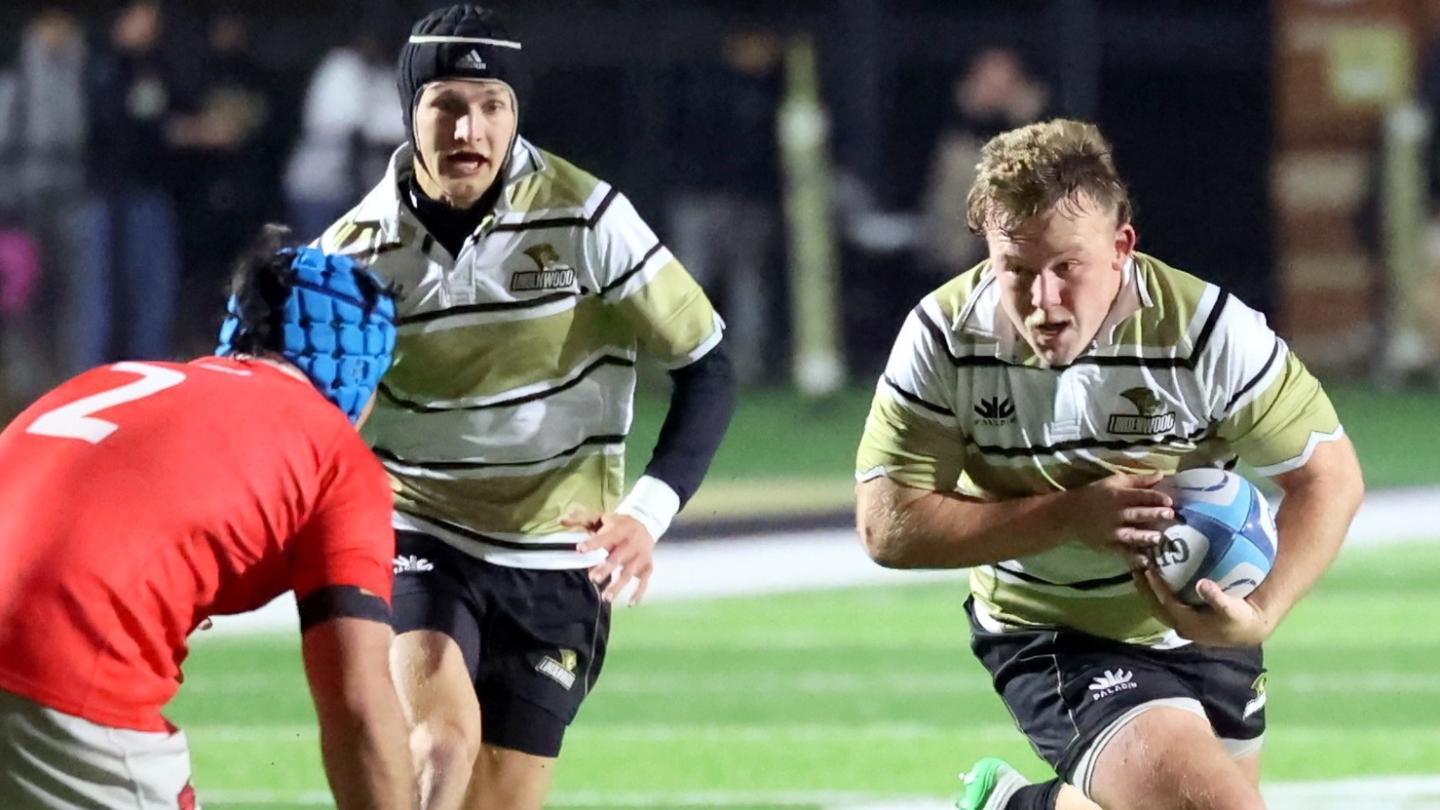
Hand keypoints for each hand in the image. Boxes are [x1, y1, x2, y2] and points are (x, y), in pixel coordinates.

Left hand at [563, 509, 656, 605]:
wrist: (645, 524)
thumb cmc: (617, 524)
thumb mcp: (601, 518)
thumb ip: (582, 519)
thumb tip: (561, 521)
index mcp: (618, 530)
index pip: (605, 537)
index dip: (593, 543)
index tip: (580, 549)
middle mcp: (630, 544)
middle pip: (618, 557)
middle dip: (606, 568)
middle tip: (593, 578)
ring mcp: (640, 556)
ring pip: (629, 572)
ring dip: (618, 585)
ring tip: (606, 597)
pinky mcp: (647, 566)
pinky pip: (644, 581)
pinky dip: (639, 592)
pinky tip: (631, 603)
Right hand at [1065, 471, 1174, 556]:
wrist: (1070, 513)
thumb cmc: (1095, 494)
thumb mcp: (1114, 482)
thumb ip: (1138, 480)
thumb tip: (1161, 475)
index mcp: (1118, 496)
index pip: (1140, 495)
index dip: (1155, 497)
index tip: (1170, 501)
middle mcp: (1116, 514)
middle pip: (1137, 514)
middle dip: (1153, 514)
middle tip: (1170, 515)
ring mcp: (1111, 531)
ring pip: (1130, 534)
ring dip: (1144, 536)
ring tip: (1157, 537)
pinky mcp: (1107, 545)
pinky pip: (1122, 551)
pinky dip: (1133, 557)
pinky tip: (1145, 561)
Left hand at [1132, 567, 1275, 646]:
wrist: (1248, 631)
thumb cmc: (1240, 619)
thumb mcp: (1231, 609)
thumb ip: (1217, 598)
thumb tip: (1201, 583)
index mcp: (1188, 623)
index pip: (1166, 602)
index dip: (1156, 586)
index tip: (1148, 569)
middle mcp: (1180, 625)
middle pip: (1155, 606)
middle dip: (1144, 589)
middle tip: (1134, 568)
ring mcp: (1181, 623)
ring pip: (1158, 607)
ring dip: (1148, 591)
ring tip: (1139, 573)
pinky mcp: (1185, 619)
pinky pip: (1165, 606)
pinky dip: (1157, 594)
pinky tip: (1155, 581)